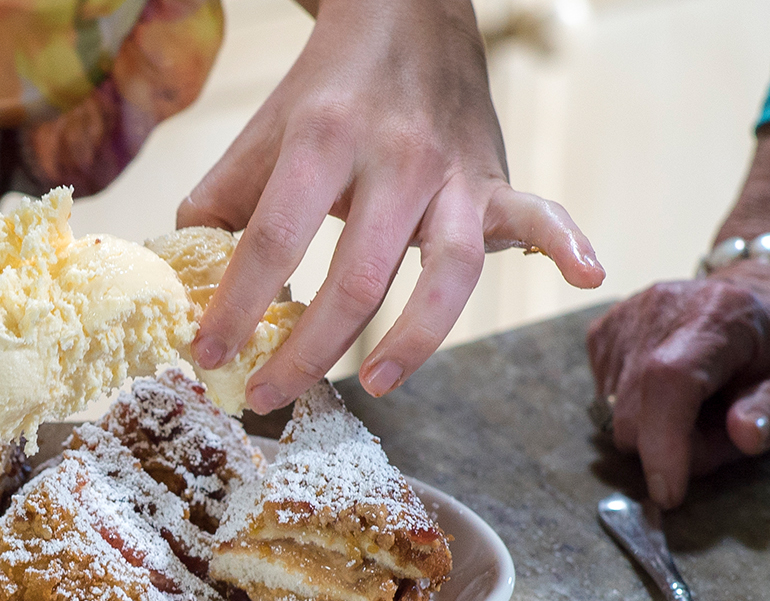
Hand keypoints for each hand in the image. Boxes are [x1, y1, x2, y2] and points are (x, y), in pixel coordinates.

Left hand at [178, 0, 602, 412]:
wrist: (406, 11)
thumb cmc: (326, 90)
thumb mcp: (262, 133)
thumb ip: (218, 202)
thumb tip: (180, 276)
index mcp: (322, 139)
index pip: (274, 240)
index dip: (237, 306)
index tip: (207, 356)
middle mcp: (395, 157)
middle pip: (359, 276)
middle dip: (310, 348)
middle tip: (269, 395)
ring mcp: (453, 172)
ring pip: (449, 270)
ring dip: (414, 338)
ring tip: (375, 384)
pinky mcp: (494, 179)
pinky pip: (540, 212)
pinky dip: (567, 242)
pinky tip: (588, 274)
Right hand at [585, 260, 769, 507]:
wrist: (765, 293)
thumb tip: (744, 435)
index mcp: (722, 313)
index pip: (670, 379)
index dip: (662, 441)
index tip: (670, 494)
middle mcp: (662, 307)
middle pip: (636, 410)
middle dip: (671, 448)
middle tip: (720, 436)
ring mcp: (626, 318)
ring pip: (617, 413)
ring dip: (656, 432)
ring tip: (702, 408)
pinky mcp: (604, 332)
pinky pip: (607, 400)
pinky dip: (638, 413)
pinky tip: (673, 393)